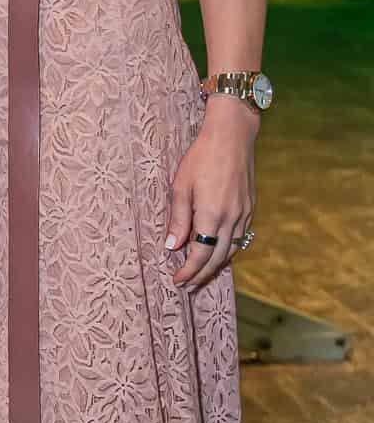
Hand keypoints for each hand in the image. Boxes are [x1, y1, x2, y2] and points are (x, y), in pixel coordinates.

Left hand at [165, 95, 257, 291]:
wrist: (232, 136)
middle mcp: (232, 219)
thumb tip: (172, 246)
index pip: (200, 255)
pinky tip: (219, 252)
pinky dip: (228, 251)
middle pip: (217, 258)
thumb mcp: (181, 186)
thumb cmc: (201, 157)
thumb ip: (178, 219)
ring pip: (231, 251)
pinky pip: (241, 238)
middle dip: (202, 275)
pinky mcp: (250, 208)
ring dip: (216, 266)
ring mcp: (244, 214)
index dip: (189, 271)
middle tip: (188, 286)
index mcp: (212, 215)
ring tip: (202, 276)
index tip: (177, 281)